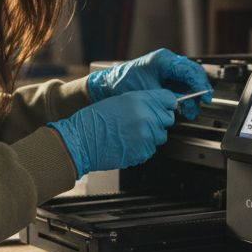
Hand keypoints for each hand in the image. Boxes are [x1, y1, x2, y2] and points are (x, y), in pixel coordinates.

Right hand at [47, 89, 179, 177]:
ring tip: (131, 134)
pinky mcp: (143, 152)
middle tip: (142, 123)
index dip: (167, 104)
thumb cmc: (95, 120)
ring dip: (151, 135)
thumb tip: (158, 107)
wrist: (81, 140)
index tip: (163, 107)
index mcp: (140, 100)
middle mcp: (147, 117)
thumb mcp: (119, 101)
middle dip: (159, 121)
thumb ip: (142, 102)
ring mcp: (146, 136)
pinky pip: (151, 149)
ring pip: (160, 136)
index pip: (169, 99)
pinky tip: (127, 143)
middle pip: (167, 119)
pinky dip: (143, 147)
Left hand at [87, 48, 212, 118]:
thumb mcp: (149, 92)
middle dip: (198, 91)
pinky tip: (182, 106)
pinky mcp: (164, 75)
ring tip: (189, 111)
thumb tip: (186, 102)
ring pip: (188, 80)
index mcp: (163, 60)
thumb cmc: (123, 85)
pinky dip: (184, 95)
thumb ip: (170, 95)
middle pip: (193, 73)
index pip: (190, 70)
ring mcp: (166, 67)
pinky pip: (180, 84)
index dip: (200, 85)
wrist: (108, 86)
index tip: (205, 97)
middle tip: (199, 105)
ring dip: (192, 96)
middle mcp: (167, 61)